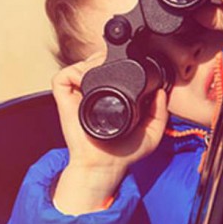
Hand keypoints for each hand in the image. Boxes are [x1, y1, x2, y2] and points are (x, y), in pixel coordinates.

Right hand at [51, 52, 167, 213]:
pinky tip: (88, 79)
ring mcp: (76, 97)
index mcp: (109, 99)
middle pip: (93, 63)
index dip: (117, 63)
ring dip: (91, 62)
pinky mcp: (64, 100)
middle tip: (115, 64)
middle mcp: (91, 95)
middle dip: (104, 58)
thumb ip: (160, 113)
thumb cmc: (123, 153)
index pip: (110, 72)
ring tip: (102, 71)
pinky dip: (73, 72)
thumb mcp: (151, 132)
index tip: (128, 63)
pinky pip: (62, 77)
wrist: (104, 165)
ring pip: (79, 66)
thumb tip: (160, 91)